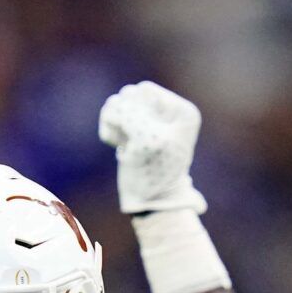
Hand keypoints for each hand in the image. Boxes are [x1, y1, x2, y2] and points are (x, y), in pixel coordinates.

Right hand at [98, 81, 207, 215]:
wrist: (151, 201)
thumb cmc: (155, 173)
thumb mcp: (147, 140)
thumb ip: (130, 114)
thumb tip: (114, 104)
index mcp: (181, 111)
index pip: (145, 91)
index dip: (134, 110)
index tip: (138, 135)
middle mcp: (168, 111)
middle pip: (130, 94)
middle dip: (122, 117)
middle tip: (130, 142)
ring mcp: (150, 119)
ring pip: (118, 103)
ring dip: (113, 124)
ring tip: (124, 144)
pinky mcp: (134, 129)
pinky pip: (111, 116)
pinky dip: (110, 130)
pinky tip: (118, 145)